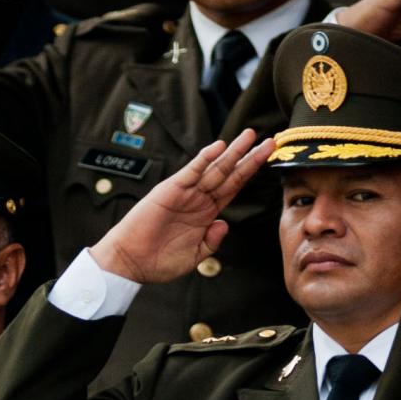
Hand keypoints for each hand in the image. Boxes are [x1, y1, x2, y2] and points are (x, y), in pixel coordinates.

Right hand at [90, 130, 274, 285]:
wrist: (130, 263)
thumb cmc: (158, 262)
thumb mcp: (195, 256)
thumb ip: (212, 241)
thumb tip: (224, 223)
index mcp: (206, 213)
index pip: (233, 187)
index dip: (251, 173)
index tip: (268, 159)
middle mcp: (198, 199)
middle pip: (230, 173)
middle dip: (249, 157)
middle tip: (270, 141)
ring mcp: (185, 193)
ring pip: (215, 168)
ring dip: (233, 152)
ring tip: (250, 136)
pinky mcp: (170, 190)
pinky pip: (192, 172)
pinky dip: (205, 159)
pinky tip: (219, 147)